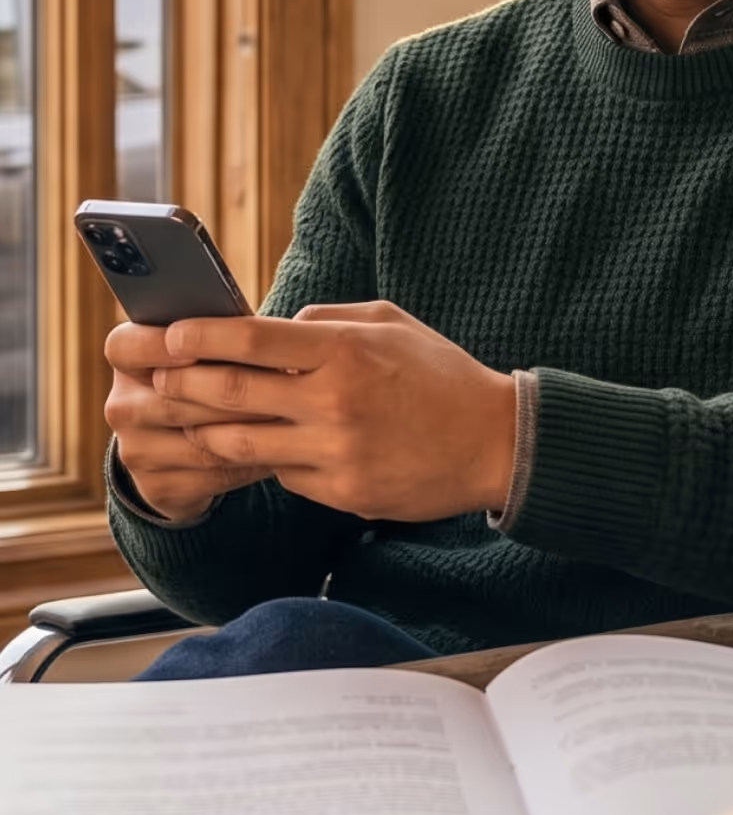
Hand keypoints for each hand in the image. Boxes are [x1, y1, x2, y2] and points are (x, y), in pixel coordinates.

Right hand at [104, 322, 278, 521]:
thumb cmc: (211, 372)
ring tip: (292, 414)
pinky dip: (252, 460)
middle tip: (286, 382)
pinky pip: (214, 473)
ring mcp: (135, 450)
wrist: (185, 443)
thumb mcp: (206, 347)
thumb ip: (220, 333)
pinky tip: (281, 447)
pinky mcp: (157, 487)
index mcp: (126, 358)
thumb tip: (267, 326)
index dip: (163, 345)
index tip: (206, 345)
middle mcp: (122, 405)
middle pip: (176, 398)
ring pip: (201, 440)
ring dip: (251, 428)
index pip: (128, 346)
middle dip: (236, 390)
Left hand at [149, 300, 517, 521]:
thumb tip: (273, 327)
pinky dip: (269, 460)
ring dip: (209, 432)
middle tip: (157, 380)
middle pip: (231, 394)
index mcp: (344, 351)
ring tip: (190, 421)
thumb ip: (326, 321)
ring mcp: (336, 453)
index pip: (251, 340)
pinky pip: (283, 475)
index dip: (200, 337)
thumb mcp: (389, 323)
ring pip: (244, 446)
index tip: (169, 336)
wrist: (492, 441)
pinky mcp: (341, 493)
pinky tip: (265, 448)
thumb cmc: (439, 374)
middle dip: (183, 386)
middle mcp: (333, 402)